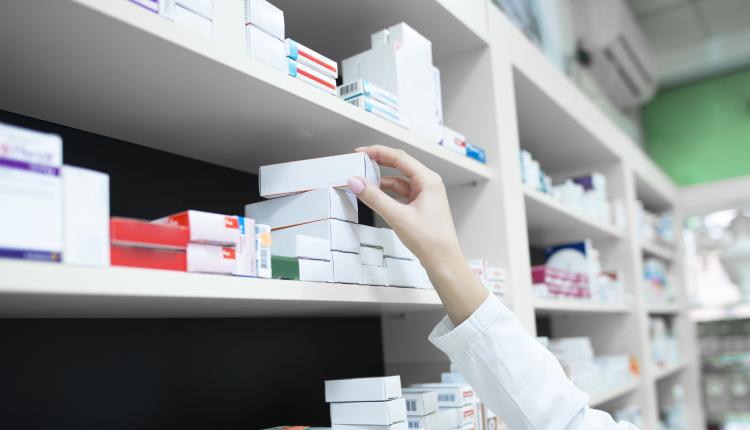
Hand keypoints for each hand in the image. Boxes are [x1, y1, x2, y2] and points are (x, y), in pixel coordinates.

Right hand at [347, 145, 487, 324]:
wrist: (443, 261)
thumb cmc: (430, 240)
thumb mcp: (397, 216)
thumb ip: (374, 197)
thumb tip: (356, 182)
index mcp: (428, 180)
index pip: (399, 157)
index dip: (378, 152)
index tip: (361, 153)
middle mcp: (429, 184)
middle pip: (400, 165)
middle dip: (379, 163)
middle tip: (360, 162)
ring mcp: (425, 195)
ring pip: (399, 180)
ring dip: (382, 179)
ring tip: (364, 181)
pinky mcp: (421, 206)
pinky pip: (401, 193)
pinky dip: (387, 192)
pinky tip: (376, 195)